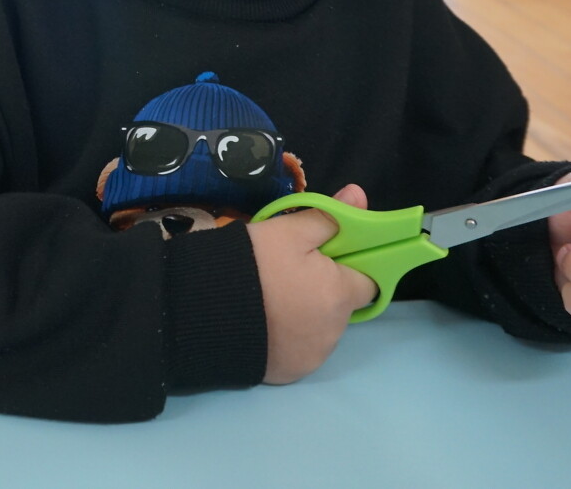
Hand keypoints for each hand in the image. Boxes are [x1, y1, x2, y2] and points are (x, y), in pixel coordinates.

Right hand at [247, 184, 377, 383]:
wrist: (202, 310)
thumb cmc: (252, 264)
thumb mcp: (287, 230)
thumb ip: (328, 217)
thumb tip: (359, 196)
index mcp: (339, 294)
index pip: (368, 283)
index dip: (348, 268)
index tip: (323, 260)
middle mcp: (334, 332)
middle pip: (340, 308)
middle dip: (322, 292)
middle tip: (286, 275)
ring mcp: (311, 357)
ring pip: (320, 330)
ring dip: (305, 317)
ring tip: (269, 300)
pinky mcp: (289, 373)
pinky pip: (299, 351)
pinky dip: (288, 339)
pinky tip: (263, 324)